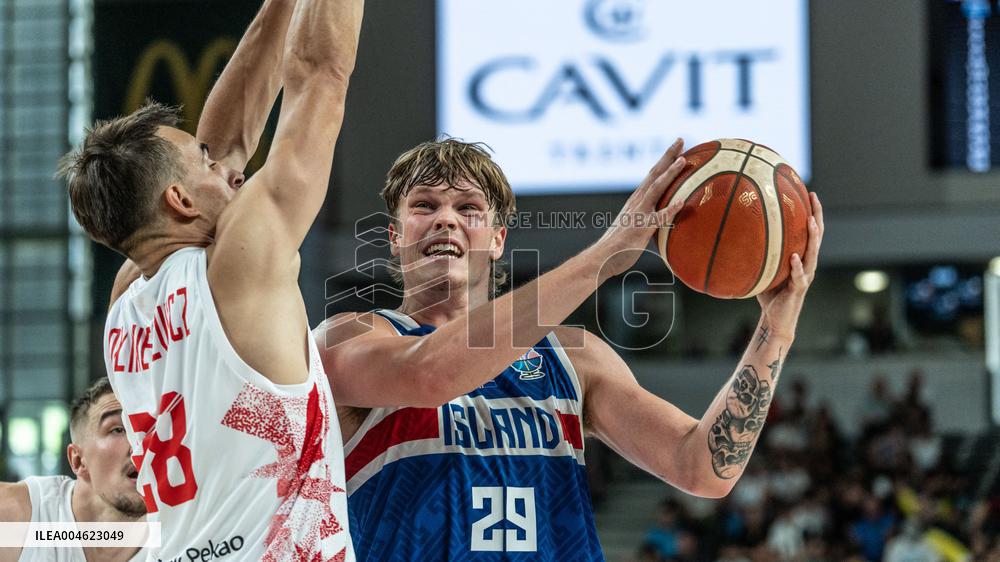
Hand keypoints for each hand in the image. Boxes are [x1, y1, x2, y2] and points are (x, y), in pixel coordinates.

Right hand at [590, 138, 686, 280]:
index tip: (677, 147)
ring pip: (656, 189)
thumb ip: (650, 222)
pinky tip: (682, 203)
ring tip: (683, 161)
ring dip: (669, 174)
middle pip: (654, 173)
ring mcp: (638, 213)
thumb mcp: (636, 228)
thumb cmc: (620, 248)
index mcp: (636, 200)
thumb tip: (666, 223)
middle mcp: (637, 202)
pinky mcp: (640, 228)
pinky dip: (670, 210)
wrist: (601, 258)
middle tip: (680, 139)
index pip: (652, 175)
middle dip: (668, 155)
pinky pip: (658, 217)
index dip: (665, 160)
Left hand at [756, 192, 823, 339]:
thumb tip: (739, 233)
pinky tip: (794, 257)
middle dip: (817, 216)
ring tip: (811, 222)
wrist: (775, 320)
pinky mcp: (798, 289)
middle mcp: (807, 264)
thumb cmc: (769, 293)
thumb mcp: (764, 268)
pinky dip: (797, 266)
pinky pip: (799, 276)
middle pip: (816, 237)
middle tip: (814, 198)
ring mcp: (805, 277)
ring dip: (812, 238)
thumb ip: (760, 253)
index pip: (809, 232)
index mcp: (801, 258)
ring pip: (812, 254)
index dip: (812, 212)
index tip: (809, 193)